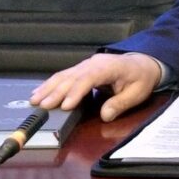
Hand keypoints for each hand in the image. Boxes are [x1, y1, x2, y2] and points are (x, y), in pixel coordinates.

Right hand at [30, 52, 161, 121]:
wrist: (143, 63)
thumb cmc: (141, 78)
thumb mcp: (138, 93)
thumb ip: (121, 103)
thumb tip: (106, 115)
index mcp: (111, 67)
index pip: (90, 78)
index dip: (76, 91)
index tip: (65, 105)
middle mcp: (95, 63)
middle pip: (73, 76)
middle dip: (57, 92)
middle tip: (43, 106)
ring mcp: (88, 64)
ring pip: (65, 74)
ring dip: (49, 87)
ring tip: (35, 100)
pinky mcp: (83, 68)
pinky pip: (65, 74)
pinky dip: (51, 84)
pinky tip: (40, 92)